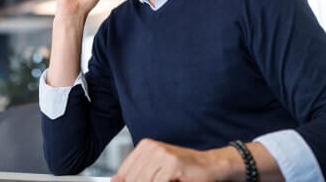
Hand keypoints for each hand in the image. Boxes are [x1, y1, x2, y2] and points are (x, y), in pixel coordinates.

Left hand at [112, 139, 235, 181]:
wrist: (209, 166)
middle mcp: (152, 147)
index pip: (123, 172)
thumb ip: (137, 175)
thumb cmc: (184, 170)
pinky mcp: (172, 164)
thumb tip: (115, 181)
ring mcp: (162, 154)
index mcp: (145, 147)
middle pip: (132, 179)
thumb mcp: (156, 171)